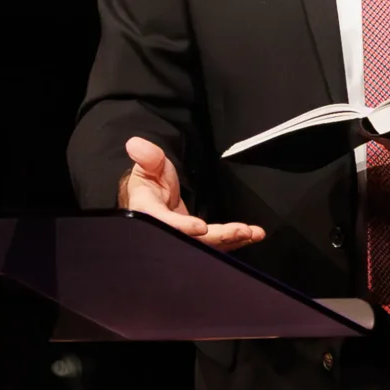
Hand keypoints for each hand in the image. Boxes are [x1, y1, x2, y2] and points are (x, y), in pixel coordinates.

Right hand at [119, 136, 265, 251]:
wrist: (153, 201)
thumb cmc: (148, 184)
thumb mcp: (147, 167)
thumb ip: (147, 158)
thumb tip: (136, 144)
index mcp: (151, 216)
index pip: (165, 224)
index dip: (182, 227)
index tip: (200, 227)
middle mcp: (169, 232)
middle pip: (194, 241)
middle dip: (218, 237)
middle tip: (241, 231)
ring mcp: (187, 239)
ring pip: (210, 245)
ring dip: (233, 240)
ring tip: (254, 233)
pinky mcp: (200, 241)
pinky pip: (219, 243)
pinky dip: (237, 240)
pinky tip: (254, 235)